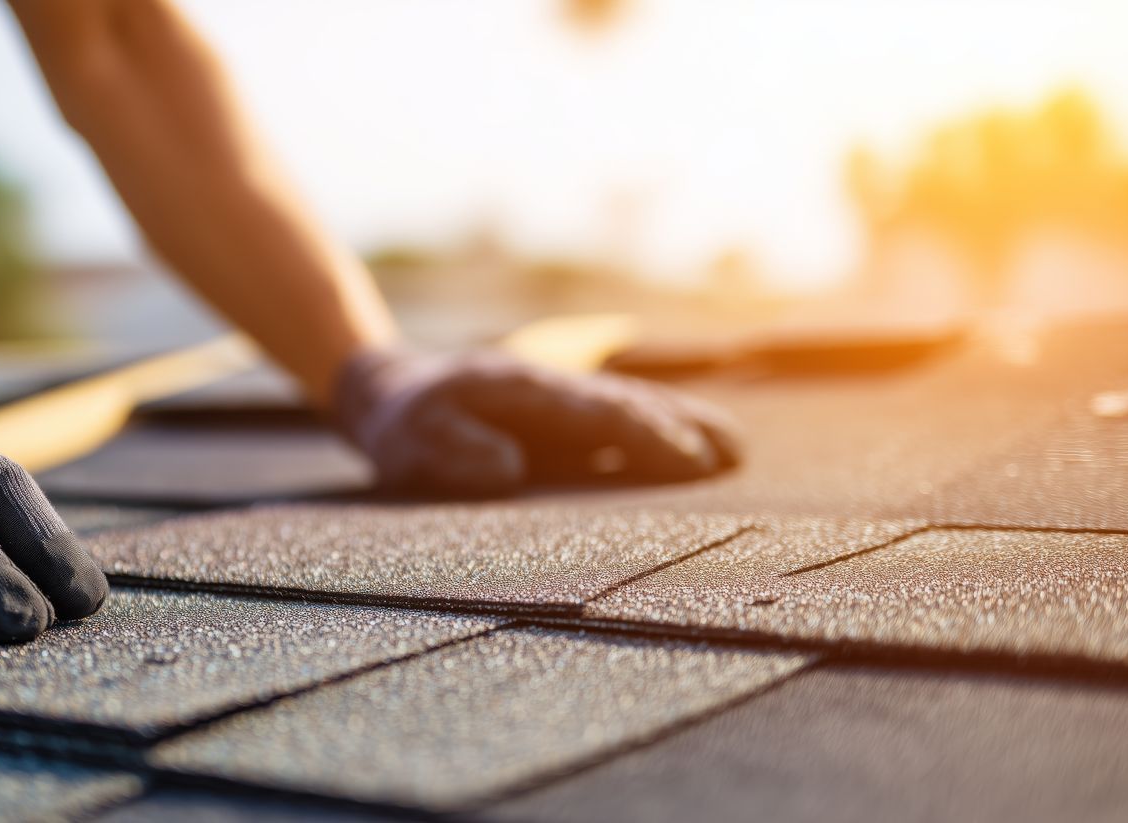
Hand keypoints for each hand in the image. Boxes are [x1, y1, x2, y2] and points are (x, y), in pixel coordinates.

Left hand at [333, 349, 740, 495]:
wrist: (393, 386)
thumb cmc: (404, 425)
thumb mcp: (408, 441)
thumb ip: (453, 451)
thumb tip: (508, 471)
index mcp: (521, 390)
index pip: (595, 413)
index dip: (643, 435)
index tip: (686, 459)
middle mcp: (553, 387)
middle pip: (627, 404)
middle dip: (679, 429)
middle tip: (729, 459)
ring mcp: (564, 396)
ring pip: (634, 405)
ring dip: (684, 424)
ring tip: (734, 452)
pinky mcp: (567, 411)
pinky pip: (624, 415)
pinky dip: (666, 425)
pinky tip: (702, 444)